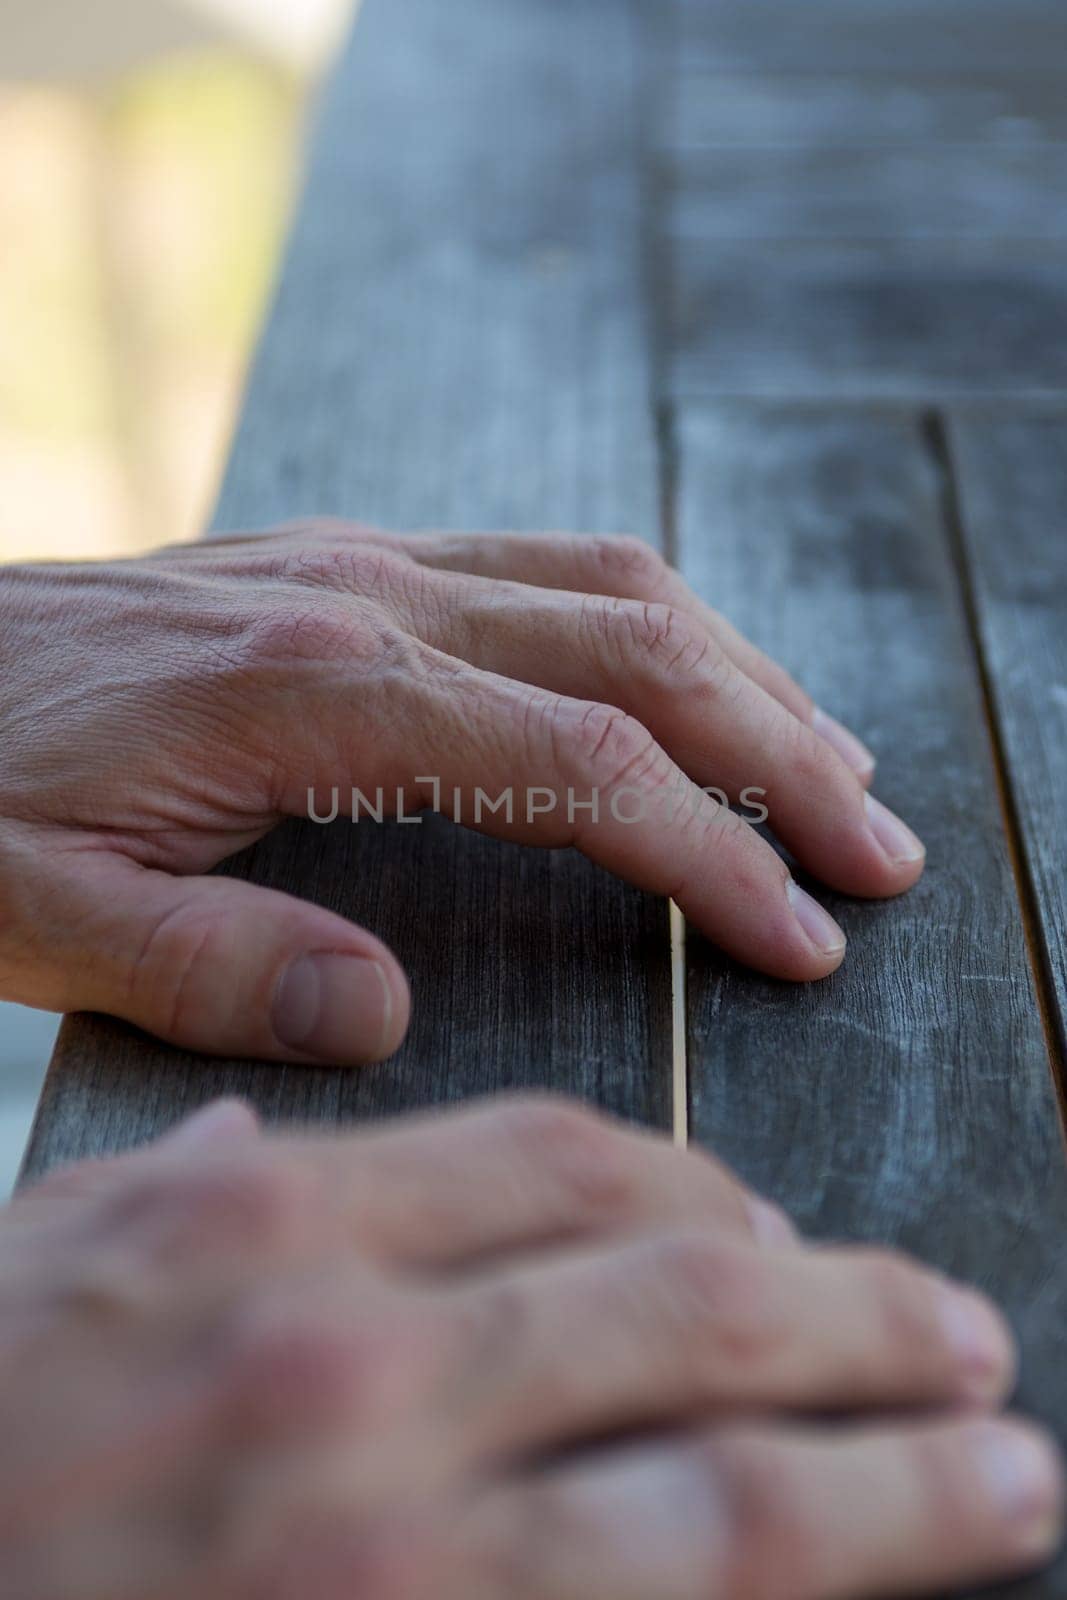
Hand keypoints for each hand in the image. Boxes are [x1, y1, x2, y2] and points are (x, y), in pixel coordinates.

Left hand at [0, 526, 924, 1062]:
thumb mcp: (35, 909)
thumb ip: (205, 963)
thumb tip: (380, 1016)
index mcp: (312, 693)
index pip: (583, 766)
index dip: (712, 857)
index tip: (800, 938)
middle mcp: (363, 599)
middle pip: (640, 653)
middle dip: (781, 753)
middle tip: (878, 849)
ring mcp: (359, 563)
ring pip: (610, 586)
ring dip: (741, 673)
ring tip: (829, 762)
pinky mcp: (343, 563)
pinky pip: (541, 564)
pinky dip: (652, 625)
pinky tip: (688, 678)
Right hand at [3, 1095, 1057, 1599]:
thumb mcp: (39, 1265)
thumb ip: (175, 1197)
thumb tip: (254, 1139)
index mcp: (268, 1229)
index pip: (557, 1157)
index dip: (698, 1183)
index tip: (769, 1224)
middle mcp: (353, 1363)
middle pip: (685, 1296)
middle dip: (857, 1312)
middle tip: (958, 1330)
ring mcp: (389, 1538)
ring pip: (718, 1484)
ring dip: (892, 1471)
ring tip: (998, 1462)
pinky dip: (790, 1596)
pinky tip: (864, 1589)